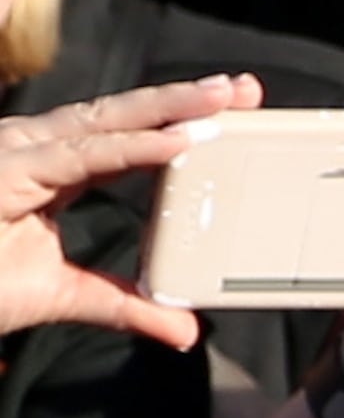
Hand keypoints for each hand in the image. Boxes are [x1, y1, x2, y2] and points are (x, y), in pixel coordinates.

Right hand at [0, 73, 255, 343]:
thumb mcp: (65, 297)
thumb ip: (124, 304)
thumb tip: (185, 330)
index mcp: (51, 169)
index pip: (124, 139)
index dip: (176, 123)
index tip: (233, 113)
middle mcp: (35, 150)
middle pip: (122, 118)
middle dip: (184, 100)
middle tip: (247, 88)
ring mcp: (18, 154)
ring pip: (106, 124)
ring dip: (168, 111)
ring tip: (225, 102)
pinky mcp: (9, 172)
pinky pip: (82, 155)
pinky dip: (133, 148)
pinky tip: (179, 142)